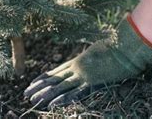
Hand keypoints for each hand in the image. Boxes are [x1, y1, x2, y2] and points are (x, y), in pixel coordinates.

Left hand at [24, 15, 151, 108]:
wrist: (125, 47)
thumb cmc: (115, 47)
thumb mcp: (98, 52)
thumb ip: (91, 57)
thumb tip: (90, 58)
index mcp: (77, 60)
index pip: (56, 71)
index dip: (43, 78)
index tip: (33, 83)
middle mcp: (76, 67)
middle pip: (54, 79)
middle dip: (39, 87)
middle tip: (26, 94)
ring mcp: (83, 75)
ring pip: (60, 86)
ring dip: (45, 94)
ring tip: (32, 100)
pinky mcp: (91, 82)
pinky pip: (75, 92)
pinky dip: (63, 99)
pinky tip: (52, 104)